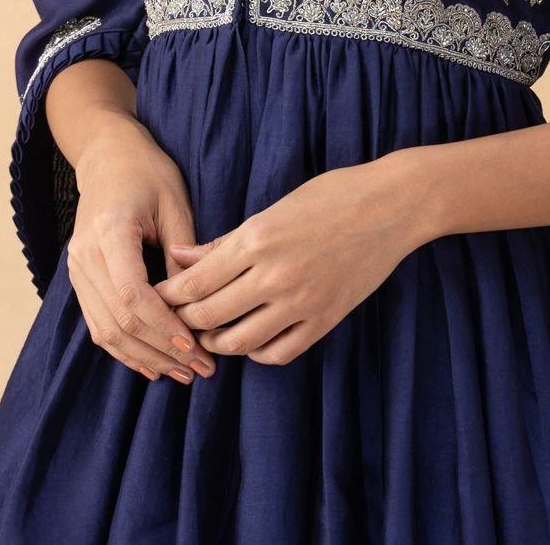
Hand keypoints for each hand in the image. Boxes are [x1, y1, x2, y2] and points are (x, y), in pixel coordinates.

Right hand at [66, 113, 215, 385]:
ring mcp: (77, 270)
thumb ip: (185, 253)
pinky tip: (153, 363)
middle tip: (199, 370)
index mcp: (109, 232)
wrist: (108, 156)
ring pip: (105, 331)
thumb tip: (198, 304)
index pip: (131, 294)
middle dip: (160, 350)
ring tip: (182, 373)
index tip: (195, 347)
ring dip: (144, 357)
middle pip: (118, 321)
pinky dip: (125, 348)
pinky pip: (98, 324)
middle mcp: (85, 256)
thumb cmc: (148, 172)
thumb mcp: (175, 203)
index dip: (163, 327)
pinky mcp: (80, 279)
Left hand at [153, 155, 420, 365]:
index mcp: (258, 239)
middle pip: (208, 316)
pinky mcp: (324, 320)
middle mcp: (275, 275)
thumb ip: (225, 241)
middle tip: (172, 317)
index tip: (157, 294)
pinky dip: (255, 352)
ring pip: (238, 342)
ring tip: (207, 331)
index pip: (194, 283)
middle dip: (182, 320)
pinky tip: (249, 339)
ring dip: (214, 341)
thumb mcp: (273, 209)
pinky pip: (277, 353)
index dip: (168, 294)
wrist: (392, 206)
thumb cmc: (332, 195)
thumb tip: (179, 257)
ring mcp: (301, 302)